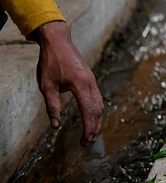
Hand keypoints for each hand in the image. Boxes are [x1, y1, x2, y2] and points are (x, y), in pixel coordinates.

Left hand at [34, 21, 103, 145]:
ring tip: (90, 133)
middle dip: (95, 127)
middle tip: (87, 142)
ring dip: (97, 120)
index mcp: (80, 85)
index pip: (88, 111)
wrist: (58, 41)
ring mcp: (92, 80)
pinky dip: (96, 110)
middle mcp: (90, 83)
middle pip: (98, 109)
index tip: (85, 141)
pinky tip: (91, 117)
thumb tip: (56, 125)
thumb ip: (52, 106)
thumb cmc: (50, 63)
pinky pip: (97, 97)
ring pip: (100, 103)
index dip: (88, 128)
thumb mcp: (46, 86)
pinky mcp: (90, 78)